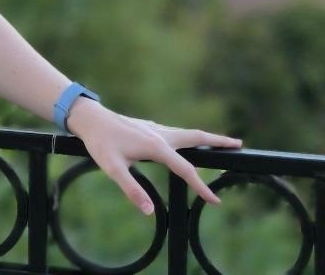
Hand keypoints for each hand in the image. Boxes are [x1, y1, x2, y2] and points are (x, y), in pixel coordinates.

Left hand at [65, 99, 243, 214]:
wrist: (90, 118)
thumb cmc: (101, 143)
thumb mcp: (113, 169)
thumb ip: (131, 190)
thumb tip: (148, 212)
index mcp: (157, 146)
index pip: (186, 170)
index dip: (201, 187)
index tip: (215, 201)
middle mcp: (161, 134)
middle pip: (196, 137)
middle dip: (218, 141)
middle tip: (239, 145)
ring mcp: (156, 129)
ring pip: (187, 133)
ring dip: (206, 137)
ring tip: (222, 142)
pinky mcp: (150, 128)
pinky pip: (177, 133)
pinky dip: (191, 137)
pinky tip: (188, 143)